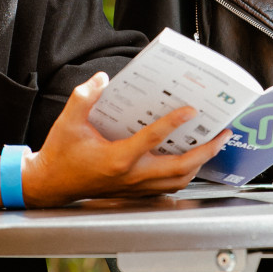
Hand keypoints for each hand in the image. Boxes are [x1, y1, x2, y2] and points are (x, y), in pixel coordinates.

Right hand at [23, 73, 231, 206]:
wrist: (50, 185)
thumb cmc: (61, 155)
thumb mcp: (67, 122)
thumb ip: (84, 97)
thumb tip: (102, 79)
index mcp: (117, 159)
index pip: (152, 139)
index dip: (173, 123)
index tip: (191, 110)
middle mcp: (131, 176)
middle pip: (179, 167)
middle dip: (205, 151)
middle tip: (222, 133)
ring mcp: (135, 187)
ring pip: (178, 180)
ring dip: (199, 163)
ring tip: (213, 145)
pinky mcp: (135, 192)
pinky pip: (168, 186)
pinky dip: (184, 174)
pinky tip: (191, 161)